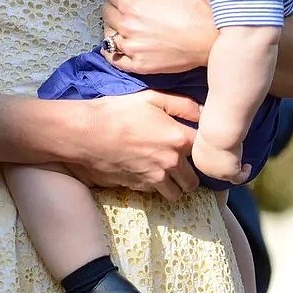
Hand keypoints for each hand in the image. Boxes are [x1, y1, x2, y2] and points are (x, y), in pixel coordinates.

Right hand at [67, 91, 201, 201]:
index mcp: (178, 138)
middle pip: (194, 180)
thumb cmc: (118, 112)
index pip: (205, 151)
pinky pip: (156, 193)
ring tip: (164, 171)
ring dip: (174, 185)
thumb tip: (205, 112)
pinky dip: (155, 187)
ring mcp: (155, 178)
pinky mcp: (139, 187)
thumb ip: (183, 105)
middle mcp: (171, 162)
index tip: (194, 146)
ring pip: (177, 193)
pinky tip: (145, 172)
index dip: (201, 149)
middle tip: (178, 162)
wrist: (86, 133)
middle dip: (188, 172)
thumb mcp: (151, 98)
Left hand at [102, 0, 216, 74]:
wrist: (211, 37)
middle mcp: (127, 27)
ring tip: (122, 22)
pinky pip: (115, 59)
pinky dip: (112, 50)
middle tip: (122, 3)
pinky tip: (118, 44)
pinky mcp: (140, 65)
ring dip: (112, 25)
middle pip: (107, 13)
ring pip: (108, 35)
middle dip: (113, 4)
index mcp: (131, 4)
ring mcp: (132, 48)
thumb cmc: (193, 6)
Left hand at [191, 134, 250, 185]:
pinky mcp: (229, 174)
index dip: (216, 159)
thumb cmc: (213, 125)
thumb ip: (210, 136)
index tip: (225, 153)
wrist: (219, 131)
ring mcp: (217, 173)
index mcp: (198, 156)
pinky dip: (244, 173)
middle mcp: (205, 167)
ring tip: (243, 165)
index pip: (207, 161)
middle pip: (216, 170)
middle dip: (225, 166)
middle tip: (235, 159)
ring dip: (235, 170)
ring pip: (227, 175)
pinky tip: (248, 166)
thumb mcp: (209, 132)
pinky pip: (238, 178)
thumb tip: (213, 132)